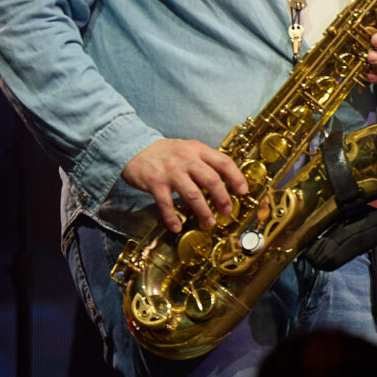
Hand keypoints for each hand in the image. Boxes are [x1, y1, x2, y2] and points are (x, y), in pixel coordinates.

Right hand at [121, 138, 248, 232]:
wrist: (133, 148)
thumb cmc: (165, 153)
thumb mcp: (188, 149)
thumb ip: (204, 161)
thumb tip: (225, 180)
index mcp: (197, 150)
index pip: (223, 162)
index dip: (236, 177)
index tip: (243, 191)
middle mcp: (186, 159)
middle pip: (212, 180)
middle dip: (223, 198)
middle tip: (227, 211)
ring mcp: (171, 171)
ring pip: (193, 194)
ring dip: (203, 211)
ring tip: (209, 222)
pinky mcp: (155, 183)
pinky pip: (166, 204)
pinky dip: (172, 218)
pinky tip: (177, 227)